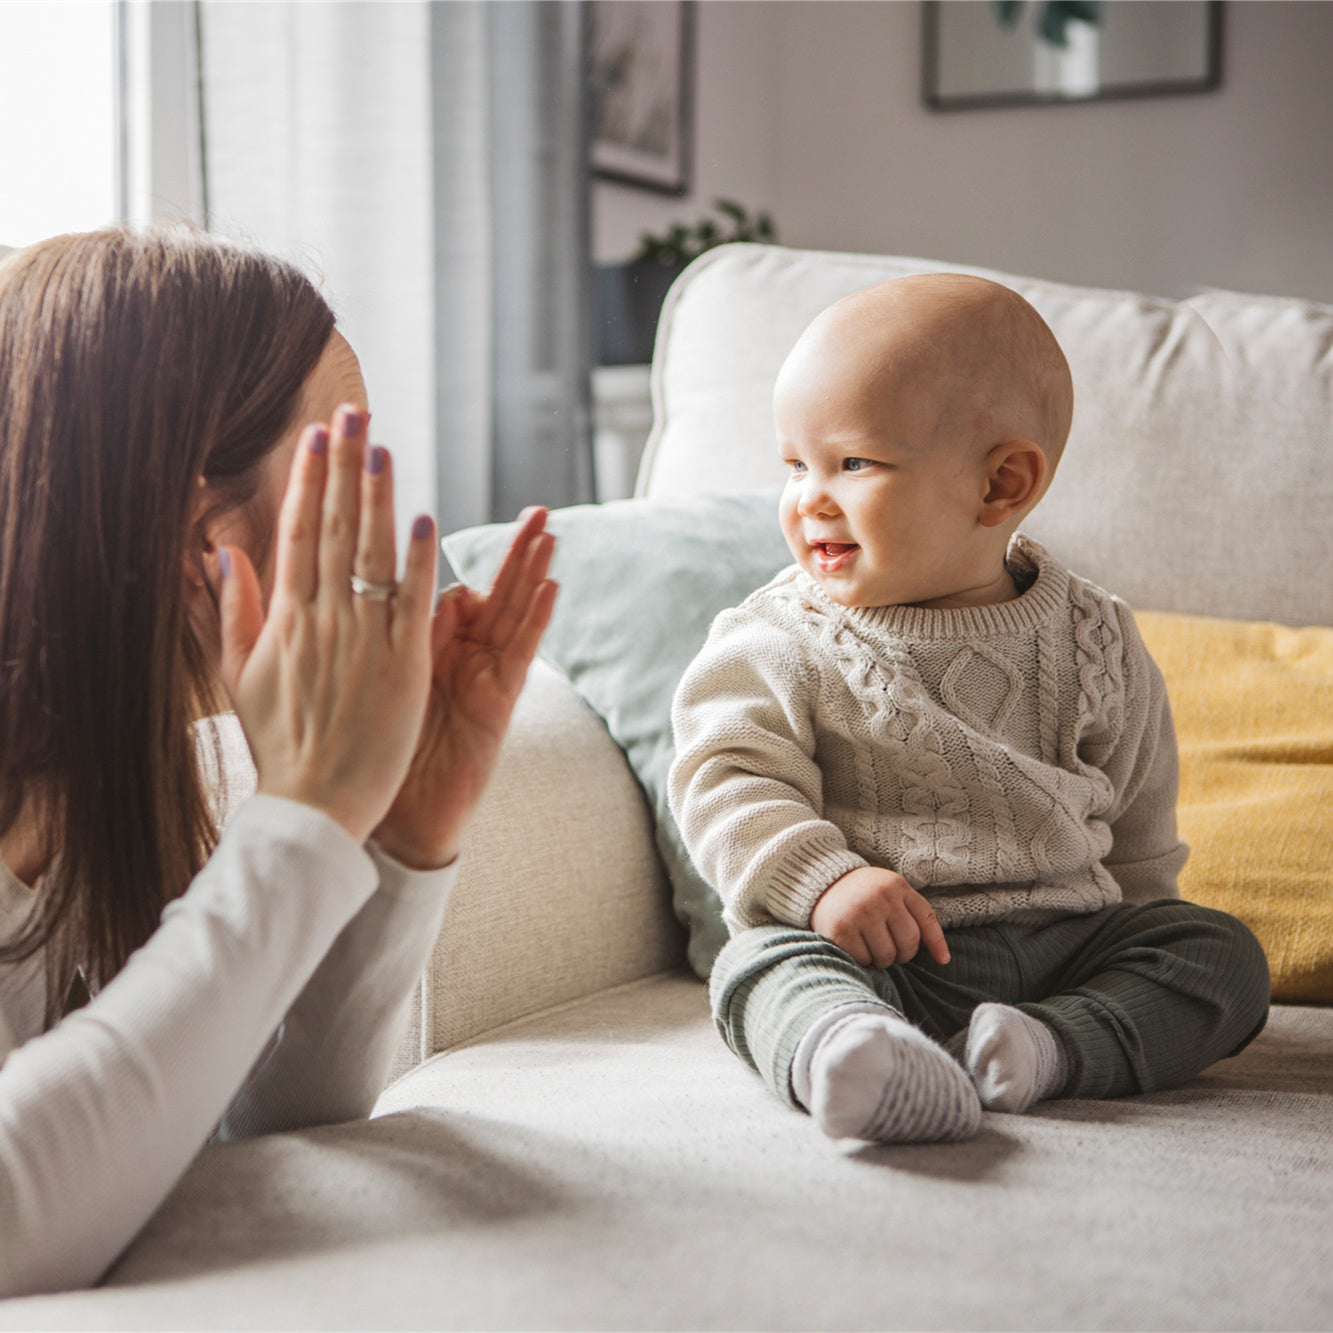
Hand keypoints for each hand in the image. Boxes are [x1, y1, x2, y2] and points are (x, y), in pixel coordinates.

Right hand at [213, 407, 436, 844]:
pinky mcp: (404, 664)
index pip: (300, 532)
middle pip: (337, 527)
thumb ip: (235, 609)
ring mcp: (366, 639)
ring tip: (383, 445)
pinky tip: (424, 519)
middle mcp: (325, 618)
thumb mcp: (240, 674)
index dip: (310, 479)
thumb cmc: (280, 742)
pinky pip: (413, 602)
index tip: (317, 435)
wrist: (314, 804)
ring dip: (379, 495)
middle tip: (354, 411)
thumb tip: (222, 552)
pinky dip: (420, 561)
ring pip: (374, 553)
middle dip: (344, 465)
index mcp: (287, 618)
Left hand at [372, 507, 557, 868]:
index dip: (450, 550)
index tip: (463, 516)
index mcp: (418, 647)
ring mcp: (479, 679)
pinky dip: (535, 622)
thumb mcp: (348, 684)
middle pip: (488, 591)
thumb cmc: (364, 756)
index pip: (436, 585)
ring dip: (530, 572)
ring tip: (549, 531)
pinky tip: (550, 589)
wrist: (390, 822)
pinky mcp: (494, 705)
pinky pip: (519, 656)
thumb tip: (333, 589)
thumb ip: (348, 636)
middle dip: (510, 550)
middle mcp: (456, 657)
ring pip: (510, 614)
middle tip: (535, 509)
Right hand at [810, 866, 949, 967]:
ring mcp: (859, 914)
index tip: (942, 960)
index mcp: (896, 887)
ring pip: (886, 956)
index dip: (936, 944)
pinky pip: (863, 959)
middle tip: (889, 948)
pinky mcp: (840, 930)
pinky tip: (855, 946)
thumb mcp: (893, 892)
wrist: (821, 882)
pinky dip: (862, 959)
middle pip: (908, 945)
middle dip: (901, 954)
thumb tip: (943, 958)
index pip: (926, 921)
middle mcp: (879, 899)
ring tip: (871, 945)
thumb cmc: (865, 893)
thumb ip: (917, 917)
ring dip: (881, 959)